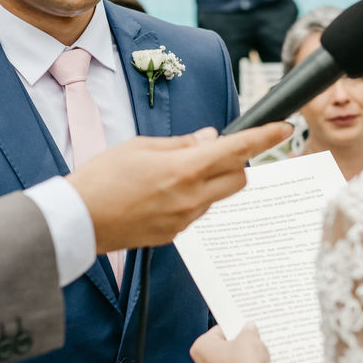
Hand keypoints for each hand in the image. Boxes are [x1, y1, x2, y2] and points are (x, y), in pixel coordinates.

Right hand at [68, 122, 291, 254]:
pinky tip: (161, 195)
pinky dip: (191, 199)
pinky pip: (197, 212)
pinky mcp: (175, 234)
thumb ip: (182, 143)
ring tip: (171, 175)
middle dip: (234, 164)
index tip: (284, 128)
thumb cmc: (102, 177)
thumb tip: (210, 138)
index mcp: (184, 169)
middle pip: (239, 180)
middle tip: (209, 154)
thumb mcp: (141, 146)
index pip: (238, 151)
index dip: (265, 138)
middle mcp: (191, 197)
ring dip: (210, 182)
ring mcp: (185, 220)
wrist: (78, 220)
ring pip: (217, 196)